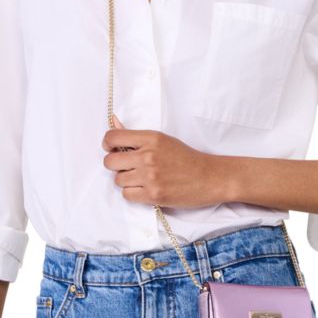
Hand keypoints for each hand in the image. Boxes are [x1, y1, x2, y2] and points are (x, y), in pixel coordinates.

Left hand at [102, 114, 224, 207]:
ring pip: (118, 180)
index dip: (108, 145)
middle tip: (127, 167)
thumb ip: (135, 135)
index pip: (113, 138)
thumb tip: (113, 121)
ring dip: (126, 181)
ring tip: (142, 179)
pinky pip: (127, 195)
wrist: (210, 177)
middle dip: (115, 166)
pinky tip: (145, 189)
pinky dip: (133, 194)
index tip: (112, 149)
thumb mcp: (163, 140)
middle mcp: (148, 155)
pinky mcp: (154, 195)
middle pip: (110, 162)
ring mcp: (151, 176)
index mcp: (151, 138)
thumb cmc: (186, 158)